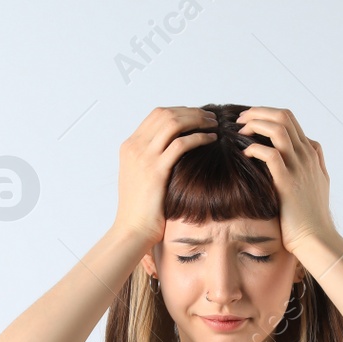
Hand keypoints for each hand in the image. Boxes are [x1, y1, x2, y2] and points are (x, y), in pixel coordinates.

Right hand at [113, 106, 218, 246]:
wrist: (132, 230)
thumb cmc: (141, 209)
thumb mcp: (141, 176)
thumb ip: (152, 158)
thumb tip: (174, 148)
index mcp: (130, 146)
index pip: (156, 115)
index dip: (180, 111)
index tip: (197, 116)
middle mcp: (135, 147)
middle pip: (165, 114)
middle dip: (191, 112)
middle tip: (209, 117)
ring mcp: (144, 157)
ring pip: (173, 123)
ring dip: (196, 120)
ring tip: (213, 124)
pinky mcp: (156, 171)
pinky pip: (181, 144)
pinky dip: (198, 137)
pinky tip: (211, 139)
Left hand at [235, 107, 334, 251]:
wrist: (316, 238)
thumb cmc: (312, 216)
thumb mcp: (319, 182)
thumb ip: (314, 161)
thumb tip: (309, 147)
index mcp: (311, 153)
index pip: (289, 118)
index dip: (266, 113)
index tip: (249, 120)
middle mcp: (306, 155)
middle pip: (283, 117)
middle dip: (257, 113)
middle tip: (240, 120)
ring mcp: (299, 167)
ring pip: (278, 129)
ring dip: (255, 125)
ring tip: (239, 132)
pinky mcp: (288, 182)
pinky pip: (270, 155)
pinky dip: (254, 149)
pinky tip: (244, 154)